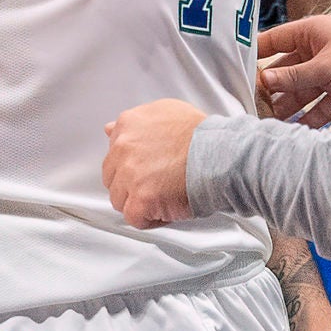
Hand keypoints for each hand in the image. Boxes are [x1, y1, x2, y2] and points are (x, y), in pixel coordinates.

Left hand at [102, 99, 206, 227]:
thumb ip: (136, 123)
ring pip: (119, 199)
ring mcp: (130, 175)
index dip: (131, 165)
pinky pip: (133, 217)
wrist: (221, 153)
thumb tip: (109, 130)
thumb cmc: (201, 134)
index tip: (147, 169)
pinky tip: (164, 210)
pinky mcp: (141, 199)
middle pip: (113, 177)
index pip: (114, 153)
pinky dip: (148, 219)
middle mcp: (124, 148)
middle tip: (156, 184)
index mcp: (128, 125)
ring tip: (162, 197)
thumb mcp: (166, 111)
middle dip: (130, 184)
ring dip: (137, 202)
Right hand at [255, 14, 330, 120]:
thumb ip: (293, 75)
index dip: (255, 53)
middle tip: (252, 104)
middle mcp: (318, 50)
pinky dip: (309, 117)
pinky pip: (319, 105)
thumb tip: (263, 80)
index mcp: (311, 32)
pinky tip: (295, 129)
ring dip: (287, 106)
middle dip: (271, 88)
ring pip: (301, 90)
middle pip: (286, 70)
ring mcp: (329, 72)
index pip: (275, 40)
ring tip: (269, 122)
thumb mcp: (324, 66)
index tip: (235, 67)